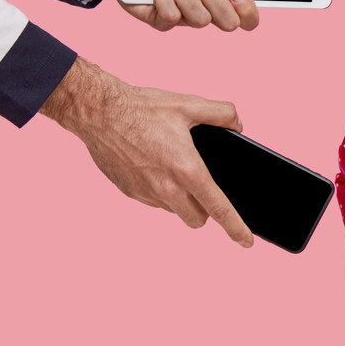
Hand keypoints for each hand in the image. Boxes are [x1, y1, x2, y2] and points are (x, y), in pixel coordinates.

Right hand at [40, 58, 253, 246]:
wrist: (97, 111)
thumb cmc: (143, 108)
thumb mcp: (190, 104)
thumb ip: (222, 113)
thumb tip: (237, 125)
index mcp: (187, 170)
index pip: (219, 209)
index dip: (236, 228)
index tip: (247, 242)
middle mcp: (166, 188)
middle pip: (197, 219)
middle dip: (205, 210)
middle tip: (203, 188)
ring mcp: (145, 193)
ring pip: (174, 210)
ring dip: (181, 200)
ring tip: (175, 169)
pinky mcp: (129, 192)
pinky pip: (153, 201)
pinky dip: (161, 191)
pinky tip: (156, 166)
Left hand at [74, 0, 259, 31]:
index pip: (248, 18)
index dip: (248, 10)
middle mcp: (205, 8)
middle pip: (229, 23)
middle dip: (221, 6)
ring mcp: (182, 15)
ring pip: (200, 22)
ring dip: (192, 3)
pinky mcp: (157, 17)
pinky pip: (169, 20)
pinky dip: (166, 5)